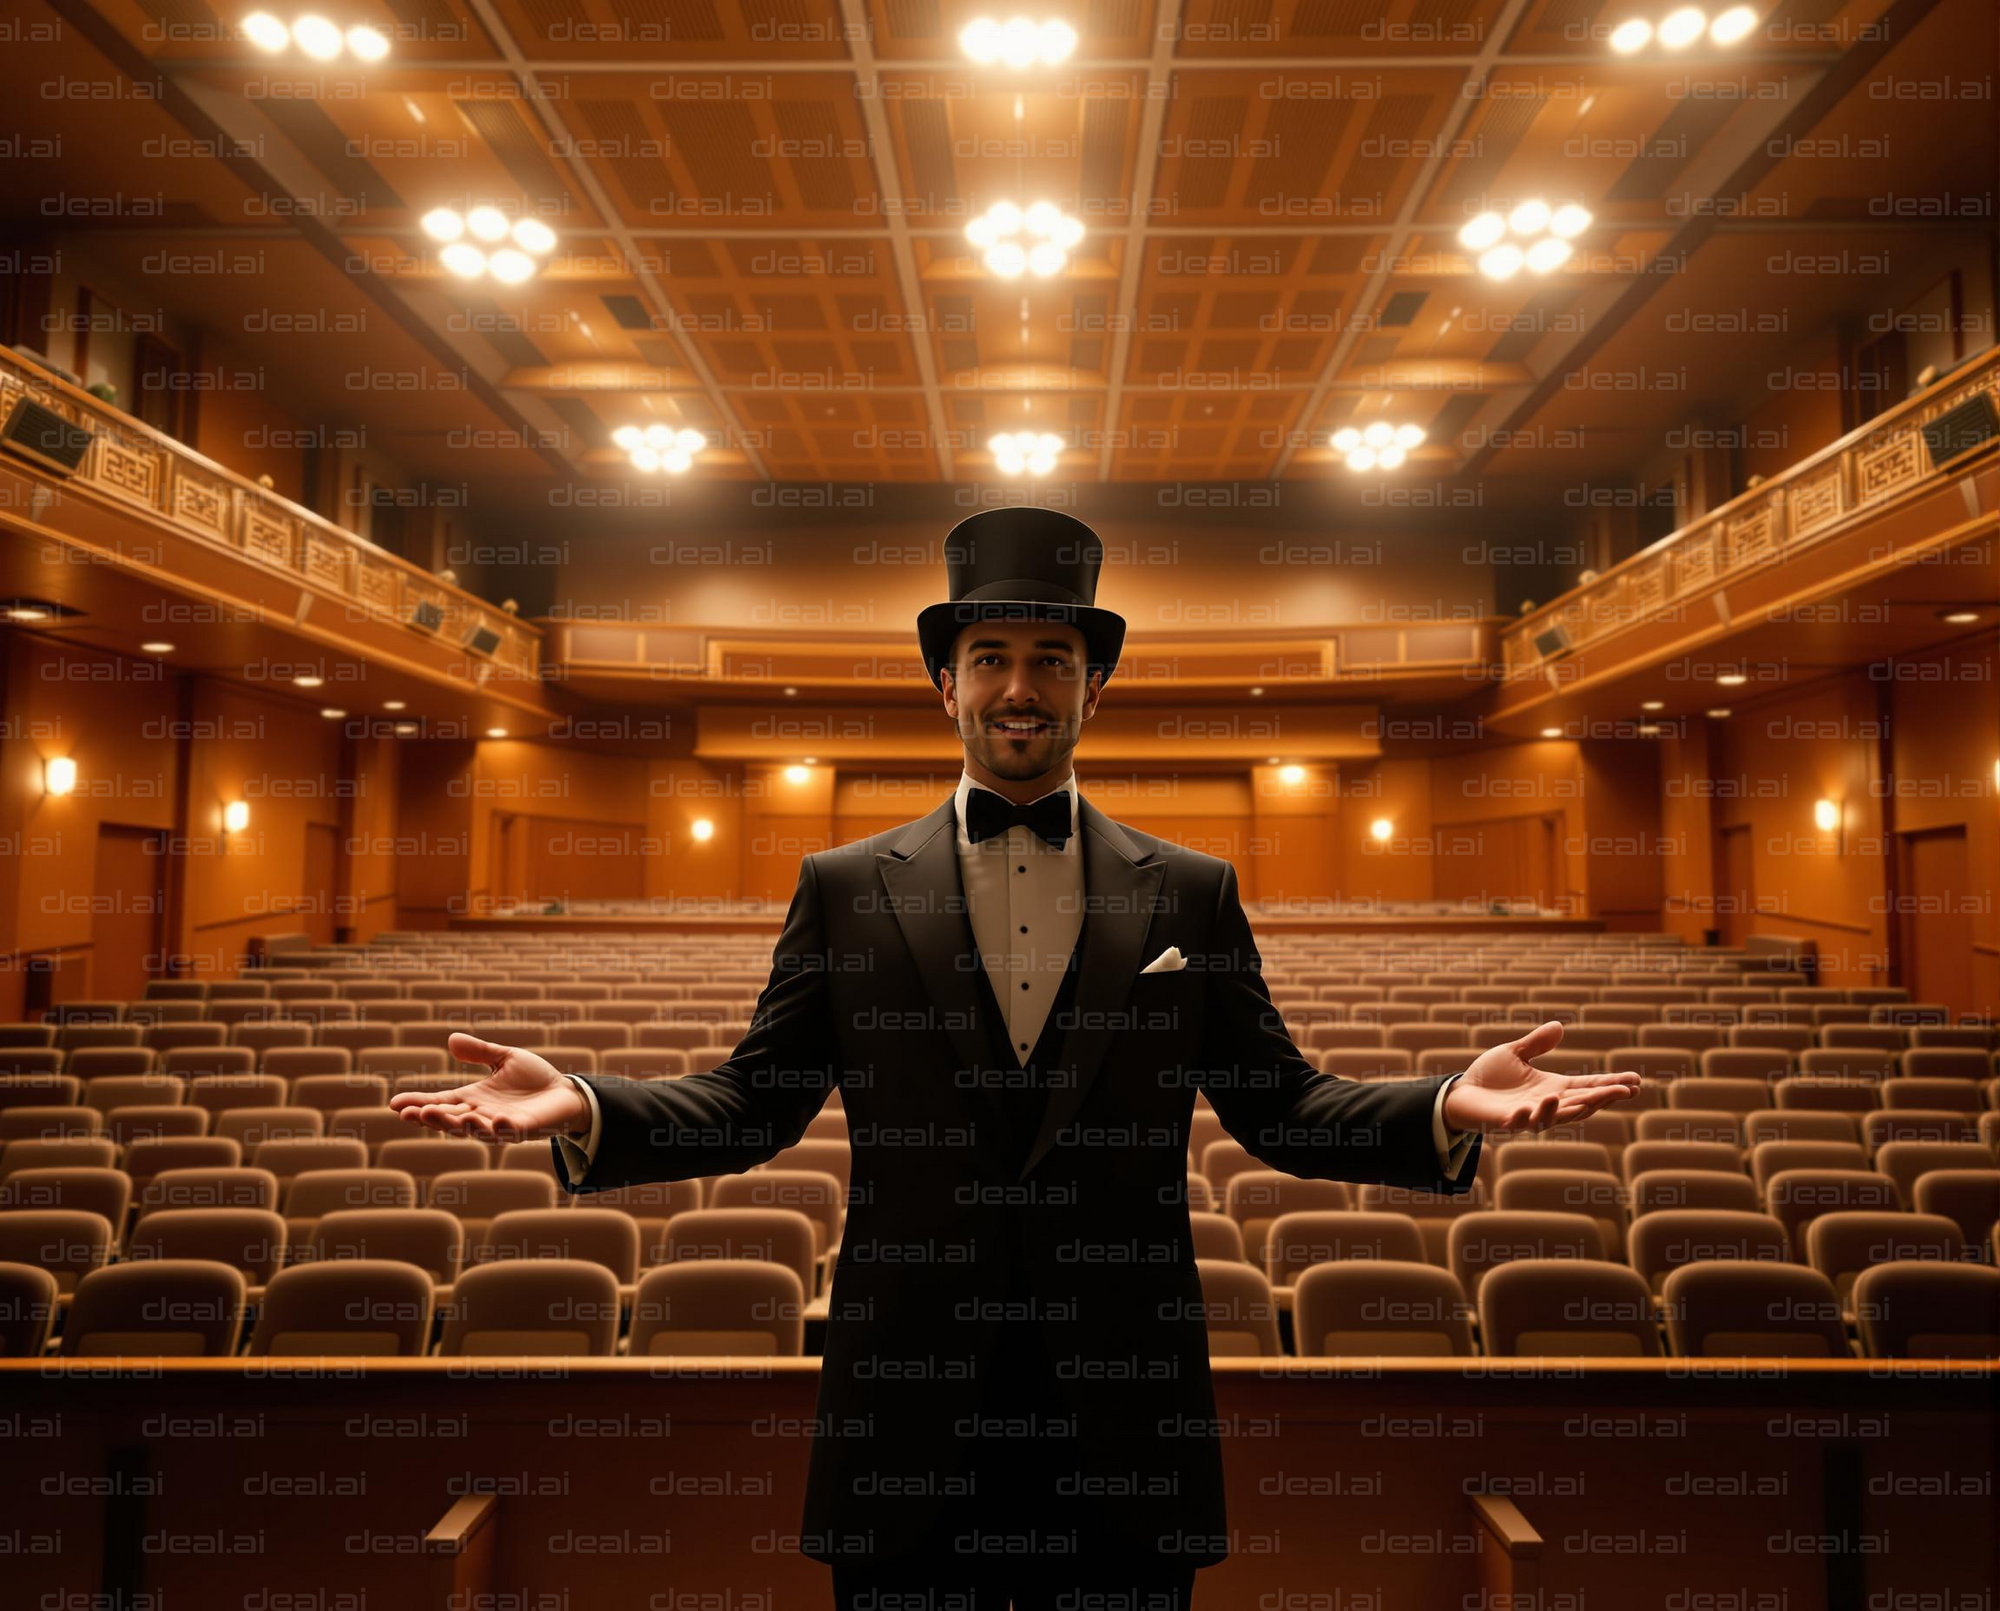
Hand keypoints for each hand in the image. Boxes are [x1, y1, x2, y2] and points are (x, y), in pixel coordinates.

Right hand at [385, 1033, 587, 1143]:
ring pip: (474, 1130)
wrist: (566, 1093)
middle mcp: (482, 1115)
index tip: (394, 1104)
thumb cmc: (534, 1078)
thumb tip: (451, 1039)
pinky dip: (501, 1128)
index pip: (440, 1102)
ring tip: (441, 1116)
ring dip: (458, 1125)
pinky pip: (510, 1133)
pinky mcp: (524, 1129)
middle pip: (450, 1120)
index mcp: (473, 1098)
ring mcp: (501, 1125)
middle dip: (431, 1118)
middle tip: (410, 1113)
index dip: (418, 1104)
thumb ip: (480, 1052)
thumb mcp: (505, 1059)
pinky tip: (495, 1120)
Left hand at [1441, 1020, 1640, 1134]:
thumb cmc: (1489, 1077)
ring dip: (1570, 1109)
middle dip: (1603, 1099)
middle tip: (1625, 1091)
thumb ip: (1536, 1044)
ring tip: (1585, 1097)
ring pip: (1556, 1117)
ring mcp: (1528, 1115)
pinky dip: (1530, 1115)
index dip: (1611, 1085)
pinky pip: (1521, 1122)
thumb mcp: (1514, 1054)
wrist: (1460, 1094)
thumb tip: (1559, 1026)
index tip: (1637, 1081)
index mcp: (1554, 1088)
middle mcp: (1546, 1104)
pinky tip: (1538, 1104)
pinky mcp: (1506, 1121)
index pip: (1589, 1087)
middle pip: (1582, 1104)